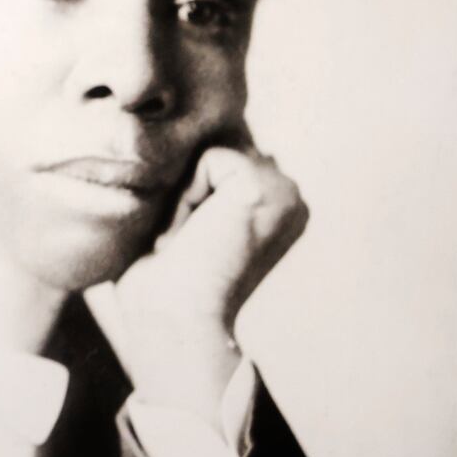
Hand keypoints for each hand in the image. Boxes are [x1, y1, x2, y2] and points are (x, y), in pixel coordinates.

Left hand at [89, 137, 308, 423]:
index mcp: (278, 206)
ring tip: (187, 238)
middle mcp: (290, 197)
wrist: (173, 319)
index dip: (190, 189)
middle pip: (217, 149)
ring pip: (212, 153)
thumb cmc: (166, 280)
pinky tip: (193, 235)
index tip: (191, 240)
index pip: (222, 158)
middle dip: (188, 188)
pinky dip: (187, 196)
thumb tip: (198, 138)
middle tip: (187, 241)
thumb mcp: (190, 217)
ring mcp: (284, 191)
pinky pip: (208, 159)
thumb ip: (202, 177)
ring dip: (185, 194)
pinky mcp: (261, 187)